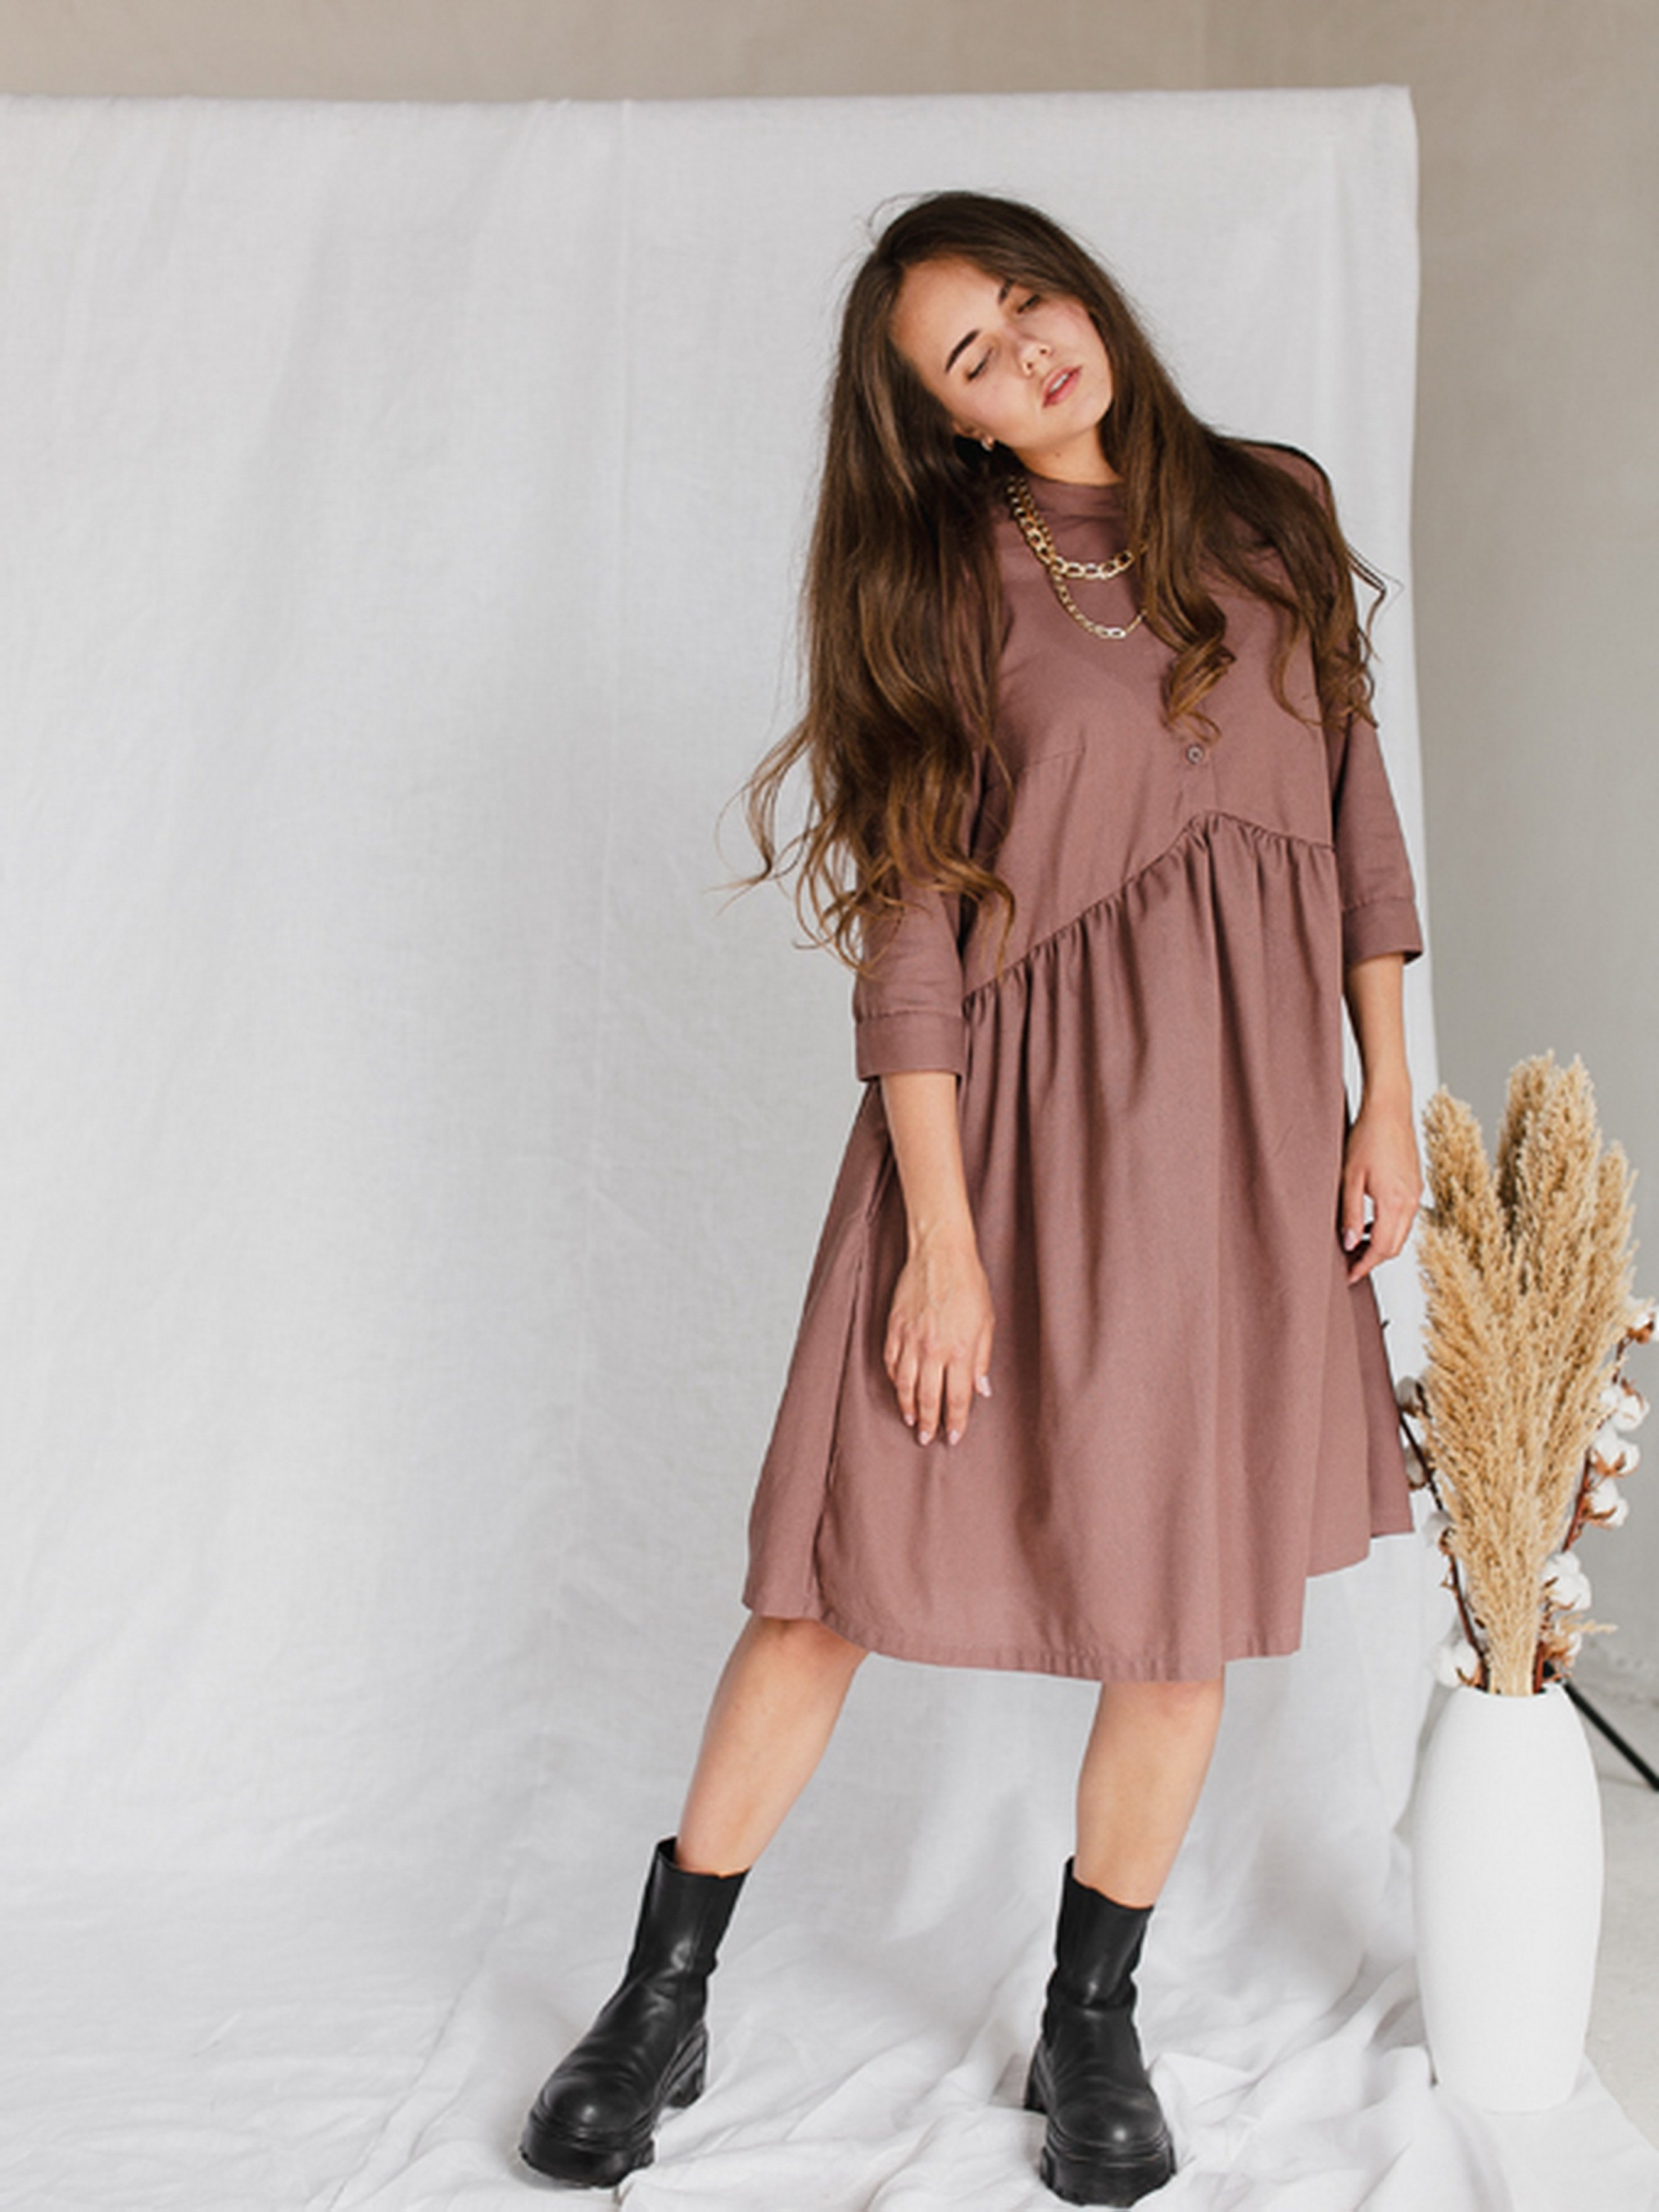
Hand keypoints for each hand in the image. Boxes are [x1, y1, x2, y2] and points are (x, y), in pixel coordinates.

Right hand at [883, 1228, 994, 1447]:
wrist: (940, 1253)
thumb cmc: (968, 1283)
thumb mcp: (987, 1321)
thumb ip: (982, 1358)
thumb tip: (982, 1389)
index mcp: (960, 1350)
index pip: (957, 1398)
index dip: (956, 1421)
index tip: (954, 1436)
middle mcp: (933, 1350)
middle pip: (929, 1398)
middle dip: (930, 1422)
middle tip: (928, 1439)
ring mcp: (910, 1340)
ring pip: (906, 1385)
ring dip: (909, 1407)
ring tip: (912, 1421)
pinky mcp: (894, 1328)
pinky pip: (892, 1363)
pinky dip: (895, 1380)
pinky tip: (900, 1388)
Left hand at [1340, 1088, 1422, 1283]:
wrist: (1390, 1109)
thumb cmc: (1367, 1137)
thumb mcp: (1349, 1178)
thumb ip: (1351, 1214)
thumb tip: (1350, 1244)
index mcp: (1395, 1202)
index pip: (1382, 1249)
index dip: (1364, 1266)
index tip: (1349, 1276)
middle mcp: (1411, 1201)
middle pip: (1395, 1246)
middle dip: (1372, 1259)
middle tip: (1349, 1264)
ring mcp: (1416, 1193)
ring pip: (1401, 1233)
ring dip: (1381, 1244)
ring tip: (1356, 1244)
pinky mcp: (1416, 1185)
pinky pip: (1405, 1218)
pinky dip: (1389, 1228)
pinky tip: (1370, 1222)